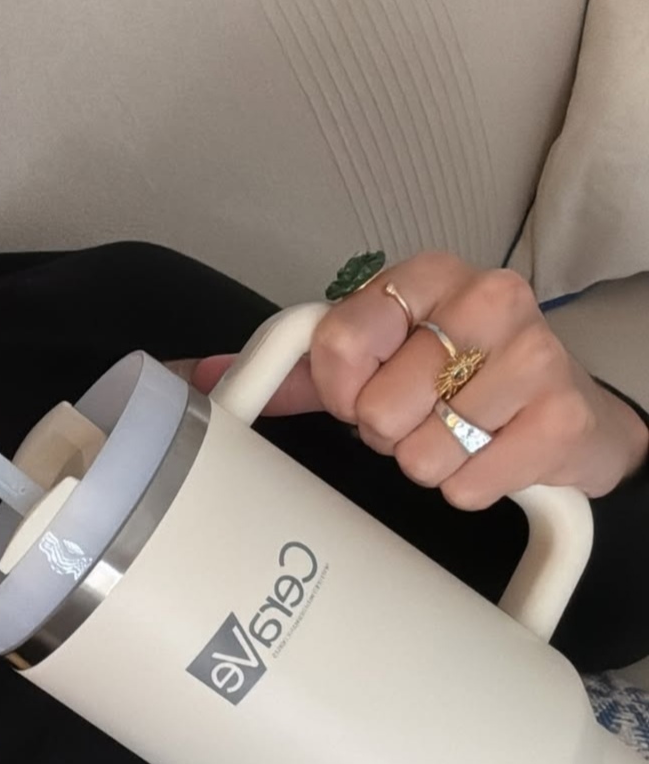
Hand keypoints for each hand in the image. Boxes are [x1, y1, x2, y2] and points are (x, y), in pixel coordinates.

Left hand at [166, 251, 648, 507]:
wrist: (565, 407)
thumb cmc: (461, 376)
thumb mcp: (381, 356)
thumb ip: (296, 369)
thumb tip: (197, 376)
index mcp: (425, 275)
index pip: (338, 340)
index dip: (338, 391)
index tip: (358, 396)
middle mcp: (485, 298)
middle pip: (379, 408)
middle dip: (390, 432)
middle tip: (422, 417)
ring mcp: (532, 354)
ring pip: (423, 453)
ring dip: (433, 462)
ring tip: (462, 434)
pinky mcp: (561, 416)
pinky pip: (470, 484)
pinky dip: (472, 487)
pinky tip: (494, 456)